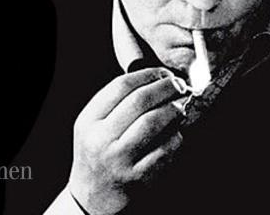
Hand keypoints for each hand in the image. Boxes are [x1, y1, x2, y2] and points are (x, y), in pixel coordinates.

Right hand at [68, 68, 183, 214]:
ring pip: (153, 122)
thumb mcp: (95, 123)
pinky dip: (175, 137)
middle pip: (140, 101)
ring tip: (180, 106)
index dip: (148, 74)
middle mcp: (101, 139)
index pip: (121, 86)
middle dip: (166, 87)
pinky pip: (164, 149)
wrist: (92, 196)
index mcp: (89, 120)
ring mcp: (119, 160)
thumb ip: (118, 99)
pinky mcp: (137, 178)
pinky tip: (175, 133)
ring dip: (173, 109)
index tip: (163, 72)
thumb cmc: (98, 151)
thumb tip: (157, 77)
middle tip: (179, 85)